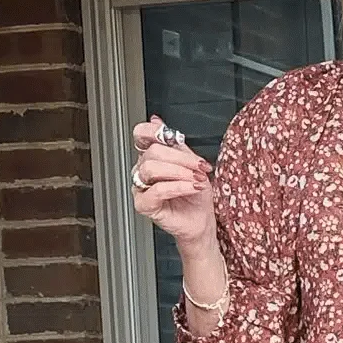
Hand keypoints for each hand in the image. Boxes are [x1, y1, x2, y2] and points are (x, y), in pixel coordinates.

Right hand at [130, 114, 214, 246]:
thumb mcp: (192, 164)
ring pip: (152, 168)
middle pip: (153, 152)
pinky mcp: (144, 204)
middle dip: (181, 158)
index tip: (176, 138)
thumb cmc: (197, 197)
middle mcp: (143, 170)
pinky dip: (178, 187)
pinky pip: (157, 190)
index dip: (154, 131)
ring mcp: (141, 187)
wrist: (202, 222)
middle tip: (200, 167)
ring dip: (180, 172)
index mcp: (152, 157)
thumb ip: (176, 144)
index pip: (141, 134)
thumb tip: (157, 121)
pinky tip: (192, 188)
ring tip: (196, 179)